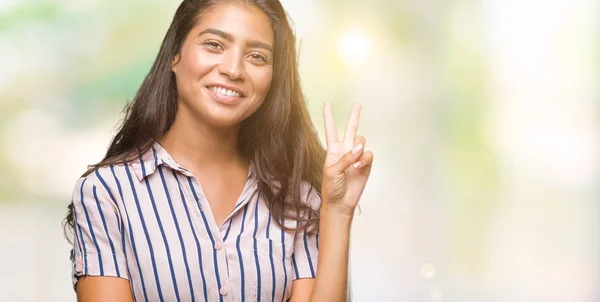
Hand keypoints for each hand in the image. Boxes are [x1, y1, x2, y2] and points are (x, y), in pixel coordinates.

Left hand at [320, 102, 373, 216]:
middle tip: (358, 105)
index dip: (329, 117)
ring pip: (362, 142)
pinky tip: (360, 168)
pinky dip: (365, 160)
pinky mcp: (366, 165)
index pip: (331, 130)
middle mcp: (345, 151)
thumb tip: (359, 148)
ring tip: (355, 162)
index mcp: (333, 150)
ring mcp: (356, 157)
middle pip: (350, 130)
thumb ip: (346, 158)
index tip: (327, 104)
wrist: (340, 203)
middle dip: (354, 117)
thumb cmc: (331, 188)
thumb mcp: (332, 171)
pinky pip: (369, 155)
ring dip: (360, 148)